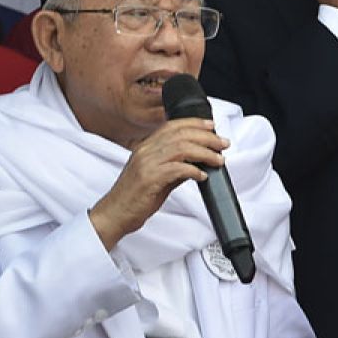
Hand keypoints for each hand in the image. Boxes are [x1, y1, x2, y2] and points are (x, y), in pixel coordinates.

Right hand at [89, 119, 228, 249]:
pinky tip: (202, 176)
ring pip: (181, 148)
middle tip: (222, 144)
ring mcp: (146, 164)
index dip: (194, 123)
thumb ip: (175, 167)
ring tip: (218, 160)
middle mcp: (145, 151)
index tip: (211, 126)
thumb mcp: (156, 177)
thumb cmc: (134, 197)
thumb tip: (197, 162)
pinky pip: (177, 169)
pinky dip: (193, 171)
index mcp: (145, 147)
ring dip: (204, 153)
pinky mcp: (149, 179)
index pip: (172, 126)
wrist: (115, 214)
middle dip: (206, 137)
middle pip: (180, 134)